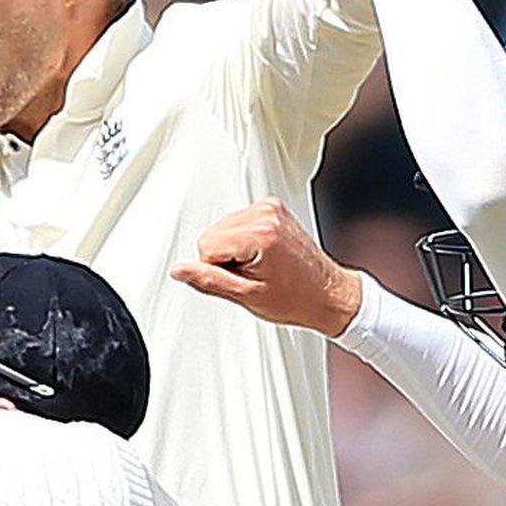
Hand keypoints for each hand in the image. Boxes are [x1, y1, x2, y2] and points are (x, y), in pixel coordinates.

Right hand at [169, 198, 362, 336]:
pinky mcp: (273, 207)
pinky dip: (243, 239)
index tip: (244, 279)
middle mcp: (266, 214)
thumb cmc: (295, 297)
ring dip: (234, 249)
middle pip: (212, 235)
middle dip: (225, 258)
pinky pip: (236, 222)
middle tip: (252, 273)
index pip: (207, 247)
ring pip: (222, 228)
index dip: (218, 270)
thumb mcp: (246, 295)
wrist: (326, 293)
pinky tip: (263, 254)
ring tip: (261, 264)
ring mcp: (271, 208)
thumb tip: (179, 270)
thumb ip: (208, 279)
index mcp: (261, 234)